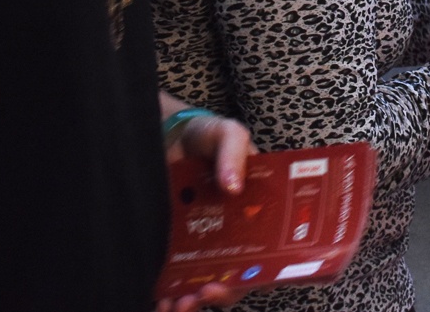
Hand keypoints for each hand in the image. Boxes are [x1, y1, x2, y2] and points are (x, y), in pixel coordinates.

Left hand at [156, 114, 257, 311]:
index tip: (235, 283)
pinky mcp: (179, 248)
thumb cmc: (207, 136)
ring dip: (193, 301)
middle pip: (238, 277)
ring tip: (174, 305)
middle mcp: (237, 236)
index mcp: (259, 214)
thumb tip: (233, 187)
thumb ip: (234, 152)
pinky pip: (180, 279)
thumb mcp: (226, 133)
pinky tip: (159, 301)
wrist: (167, 136)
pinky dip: (171, 295)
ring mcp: (207, 244)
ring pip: (207, 284)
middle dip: (221, 293)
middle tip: (199, 296)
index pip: (270, 254)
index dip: (260, 276)